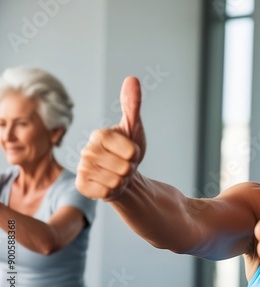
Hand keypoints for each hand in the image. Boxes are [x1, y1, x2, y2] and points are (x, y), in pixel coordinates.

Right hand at [76, 77, 145, 199]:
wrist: (122, 176)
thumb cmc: (128, 151)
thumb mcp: (134, 128)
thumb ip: (132, 105)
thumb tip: (132, 79)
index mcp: (100, 134)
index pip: (131, 151)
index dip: (136, 155)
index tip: (129, 153)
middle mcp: (87, 150)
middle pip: (125, 167)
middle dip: (129, 169)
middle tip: (123, 166)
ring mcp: (82, 168)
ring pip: (116, 181)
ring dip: (121, 181)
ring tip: (117, 175)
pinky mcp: (81, 186)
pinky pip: (106, 193)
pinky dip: (111, 192)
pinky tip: (108, 185)